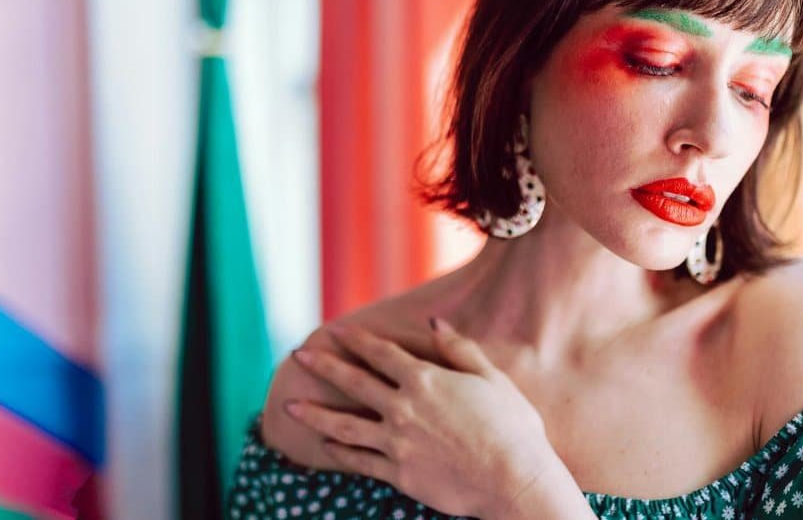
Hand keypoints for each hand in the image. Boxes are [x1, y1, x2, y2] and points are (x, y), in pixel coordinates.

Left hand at [284, 317, 562, 518]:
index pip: (381, 353)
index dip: (356, 339)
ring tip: (289, 407)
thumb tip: (434, 322)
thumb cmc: (512, 427)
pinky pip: (361, 461)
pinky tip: (325, 445)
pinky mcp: (399, 473)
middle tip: (298, 356)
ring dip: (315, 414)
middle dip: (323, 366)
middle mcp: (404, 408)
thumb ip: (459, 348)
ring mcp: (397, 443)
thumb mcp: (491, 378)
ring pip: (345, 425)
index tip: (336, 330)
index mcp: (426, 380)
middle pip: (354, 382)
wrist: (513, 480)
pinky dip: (340, 452)